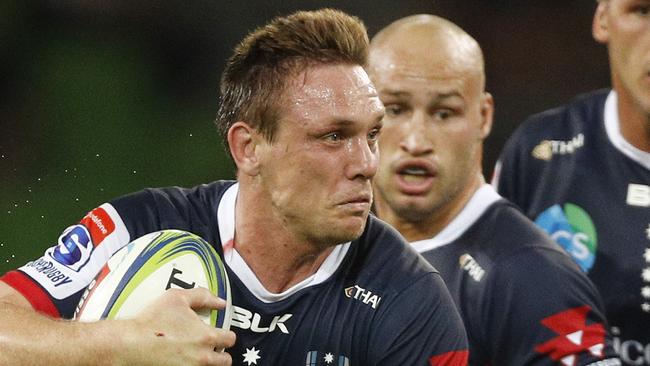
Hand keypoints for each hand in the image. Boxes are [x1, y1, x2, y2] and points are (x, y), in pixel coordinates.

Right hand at [117, 287, 235, 365]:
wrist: (129, 343)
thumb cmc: (152, 320)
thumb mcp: (178, 298)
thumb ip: (202, 296)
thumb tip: (219, 302)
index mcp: (206, 337)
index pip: (230, 339)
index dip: (226, 335)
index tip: (221, 334)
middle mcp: (202, 358)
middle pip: (226, 361)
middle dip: (221, 354)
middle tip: (212, 348)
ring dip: (209, 363)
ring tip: (199, 356)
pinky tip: (185, 361)